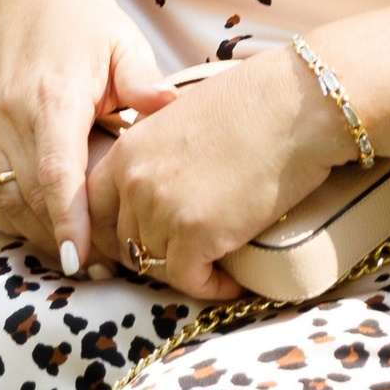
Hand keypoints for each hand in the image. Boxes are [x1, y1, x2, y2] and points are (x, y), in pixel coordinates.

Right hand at [0, 0, 176, 272]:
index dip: (64, 218)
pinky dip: (8, 217)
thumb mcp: (123, 44)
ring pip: (2, 200)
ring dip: (35, 233)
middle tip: (102, 265)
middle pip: (28, 195)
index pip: (53, 169)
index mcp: (52, 95)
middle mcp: (10, 114)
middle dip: (60, 237)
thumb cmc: (87, 29)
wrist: (30, 1)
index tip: (76, 257)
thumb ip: (143, 80)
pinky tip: (38, 230)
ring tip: (75, 254)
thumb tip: (170, 105)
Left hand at [86, 46, 349, 301]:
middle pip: (126, 241)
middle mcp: (135, 182)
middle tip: (187, 259)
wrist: (293, 105)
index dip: (115, 231)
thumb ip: (159, 148)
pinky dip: (212, 287)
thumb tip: (167, 174)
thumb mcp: (183, 115)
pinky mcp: (196, 234)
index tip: (141, 242)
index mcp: (128, 150)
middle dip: (153, 255)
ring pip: (156, 264)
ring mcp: (162, 209)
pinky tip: (234, 282)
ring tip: (217, 269)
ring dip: (186, 272)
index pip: (96, 207)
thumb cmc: (253, 101)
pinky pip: (190, 280)